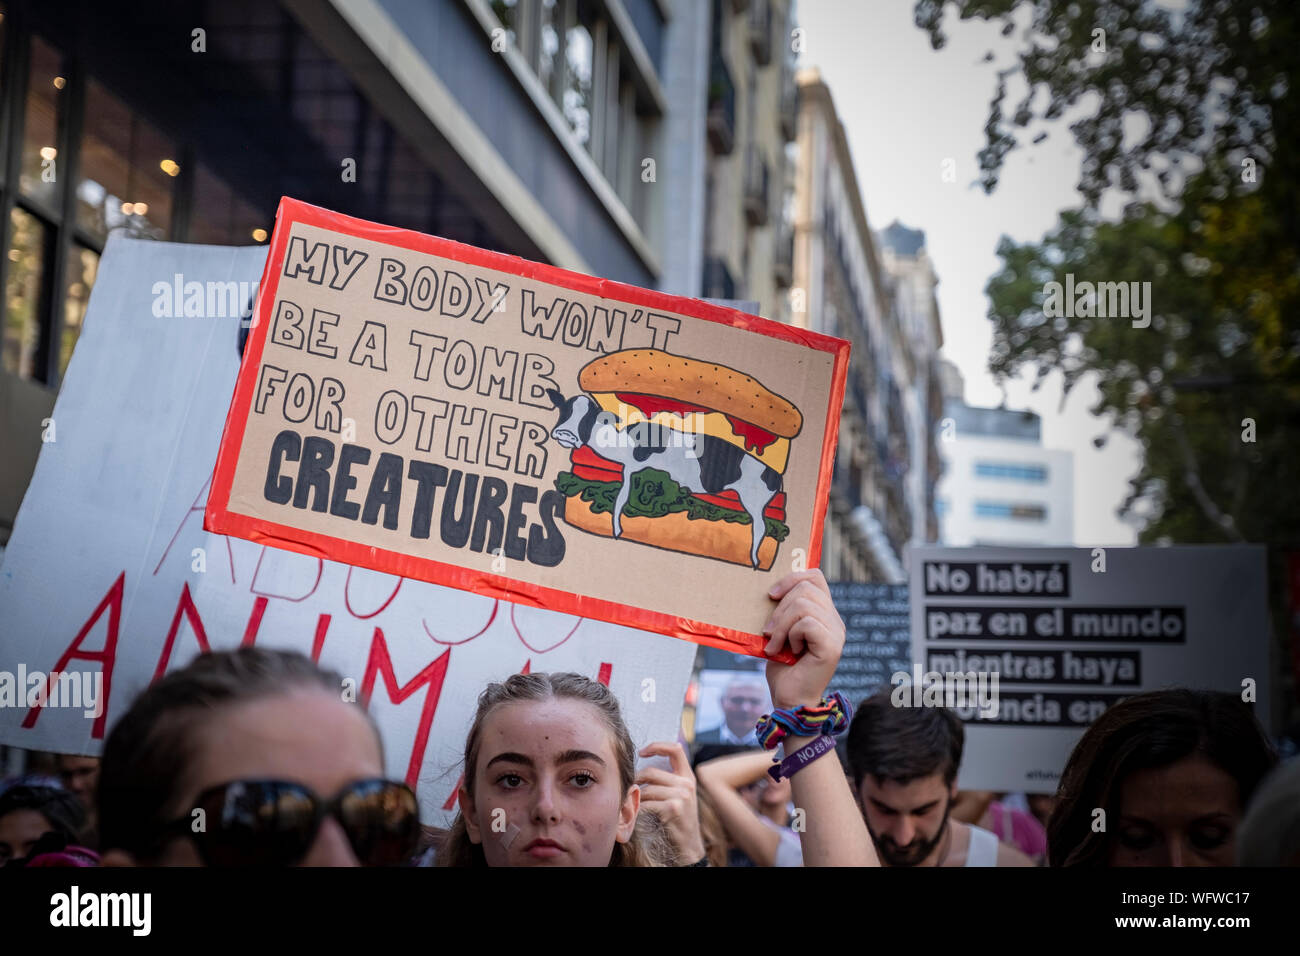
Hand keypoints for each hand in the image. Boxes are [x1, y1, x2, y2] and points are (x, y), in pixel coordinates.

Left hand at [636, 741, 705, 864]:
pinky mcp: (673, 808)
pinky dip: (638, 809)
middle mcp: (686, 784)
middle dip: (636, 780)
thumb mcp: (680, 795)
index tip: (642, 752)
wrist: (689, 844)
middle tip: (629, 788)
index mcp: (688, 776)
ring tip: (633, 804)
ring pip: (646, 790)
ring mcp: (681, 796)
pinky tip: (637, 814)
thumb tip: (643, 763)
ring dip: (635, 798)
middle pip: (651, 772)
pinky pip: (646, 804)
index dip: (657, 746)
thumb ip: (668, 779)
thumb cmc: (679, 819)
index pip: (675, 749)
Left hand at [762, 569, 844, 710]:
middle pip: (806, 588)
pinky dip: (790, 635)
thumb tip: (769, 588)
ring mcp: (836, 633)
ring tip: (775, 644)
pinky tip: (789, 651)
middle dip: (779, 608)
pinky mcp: (832, 646)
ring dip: (781, 624)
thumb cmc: (783, 667)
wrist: (789, 699)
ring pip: (804, 604)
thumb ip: (783, 610)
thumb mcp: (780, 631)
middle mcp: (835, 621)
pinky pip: (806, 623)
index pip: (815, 577)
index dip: (791, 578)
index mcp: (824, 614)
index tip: (771, 595)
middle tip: (768, 632)